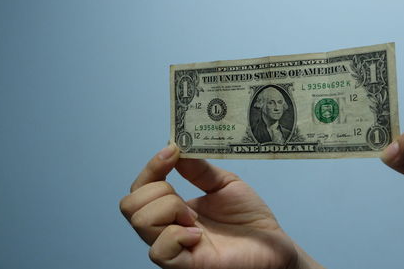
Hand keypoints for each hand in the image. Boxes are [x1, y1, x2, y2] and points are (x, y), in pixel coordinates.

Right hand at [120, 144, 322, 268]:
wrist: (273, 244)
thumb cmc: (250, 219)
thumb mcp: (224, 184)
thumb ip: (199, 169)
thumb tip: (174, 146)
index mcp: (174, 209)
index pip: (141, 188)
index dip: (151, 167)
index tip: (172, 151)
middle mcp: (168, 228)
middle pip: (129, 205)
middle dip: (158, 191)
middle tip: (188, 201)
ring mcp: (175, 248)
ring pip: (141, 223)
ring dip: (168, 209)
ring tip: (194, 219)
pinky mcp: (188, 266)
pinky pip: (160, 252)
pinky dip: (176, 236)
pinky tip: (198, 235)